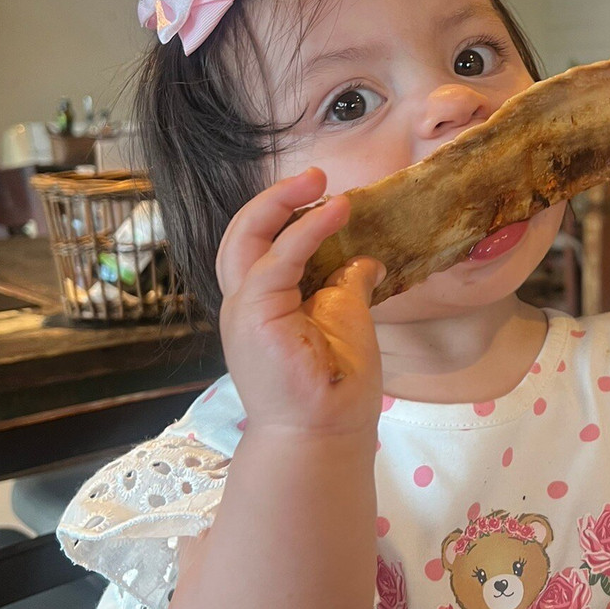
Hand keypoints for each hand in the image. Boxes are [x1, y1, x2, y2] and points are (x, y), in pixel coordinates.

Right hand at [215, 167, 384, 437]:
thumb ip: (348, 286)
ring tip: (321, 184)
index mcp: (265, 305)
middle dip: (275, 199)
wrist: (326, 432)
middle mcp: (246, 304)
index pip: (263, 246)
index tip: (328, 197)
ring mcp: (245, 309)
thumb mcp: (347, 319)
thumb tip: (366, 260)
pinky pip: (277, 260)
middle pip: (243, 235)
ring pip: (246, 238)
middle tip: (316, 176)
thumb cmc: (336, 387)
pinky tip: (334, 212)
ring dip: (282, 204)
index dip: (289, 216)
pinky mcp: (255, 314)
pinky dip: (305, 232)